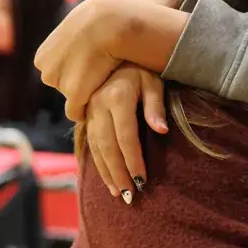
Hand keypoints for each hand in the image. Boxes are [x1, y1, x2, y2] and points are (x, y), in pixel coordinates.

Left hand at [35, 0, 128, 121]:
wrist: (112, 22)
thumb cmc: (103, 20)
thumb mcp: (77, 26)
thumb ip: (73, 39)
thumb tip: (80, 44)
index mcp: (43, 56)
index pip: (58, 73)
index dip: (78, 70)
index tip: (94, 64)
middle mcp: (46, 71)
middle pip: (64, 86)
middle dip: (80, 82)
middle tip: (101, 73)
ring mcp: (58, 84)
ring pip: (73, 96)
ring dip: (87, 92)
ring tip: (106, 79)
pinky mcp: (74, 94)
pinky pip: (77, 112)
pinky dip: (87, 111)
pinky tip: (103, 101)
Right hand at [86, 64, 167, 198]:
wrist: (113, 51)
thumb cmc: (142, 68)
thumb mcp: (154, 81)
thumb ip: (156, 106)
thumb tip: (161, 131)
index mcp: (117, 97)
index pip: (126, 137)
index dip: (133, 160)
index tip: (143, 180)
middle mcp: (98, 105)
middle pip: (108, 147)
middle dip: (119, 173)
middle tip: (131, 196)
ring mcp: (89, 111)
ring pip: (96, 148)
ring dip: (107, 172)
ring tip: (119, 193)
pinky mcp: (85, 116)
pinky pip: (89, 143)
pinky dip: (98, 163)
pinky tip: (107, 178)